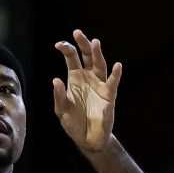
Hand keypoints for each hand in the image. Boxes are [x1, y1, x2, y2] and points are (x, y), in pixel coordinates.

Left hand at [52, 29, 121, 152]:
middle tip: (77, 33)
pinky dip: (116, 74)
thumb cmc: (74, 123)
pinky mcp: (109, 95)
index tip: (58, 44)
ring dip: (97, 54)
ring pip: (100, 65)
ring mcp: (99, 85)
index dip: (66, 49)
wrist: (87, 139)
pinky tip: (117, 66)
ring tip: (95, 42)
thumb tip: (56, 80)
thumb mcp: (62, 110)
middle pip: (87, 56)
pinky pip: (113, 83)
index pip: (71, 58)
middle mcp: (88, 78)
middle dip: (82, 44)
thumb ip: (59, 96)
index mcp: (75, 78)